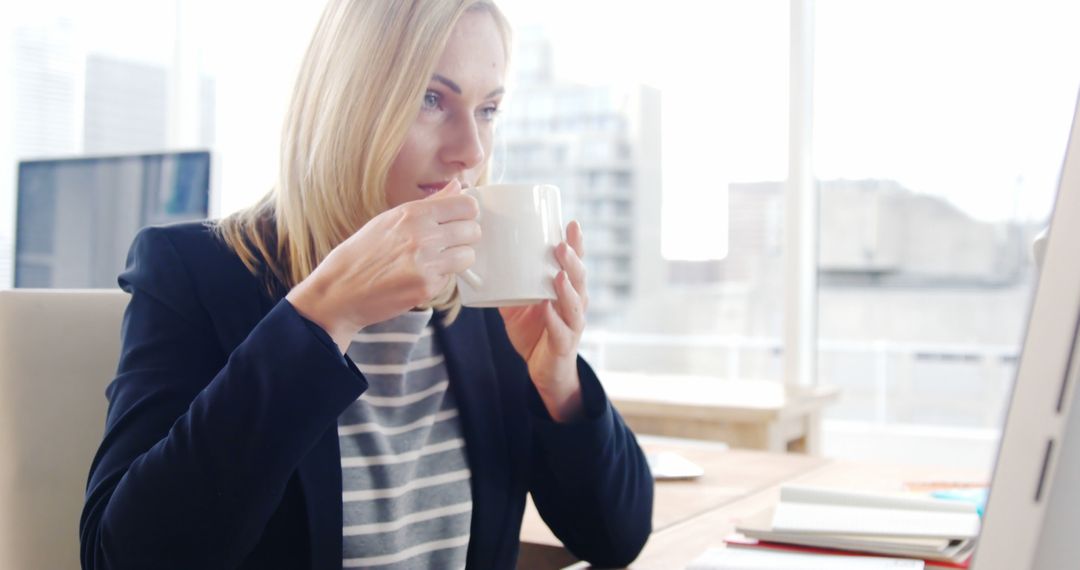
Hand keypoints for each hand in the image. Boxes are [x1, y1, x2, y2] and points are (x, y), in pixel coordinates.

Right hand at [287, 180, 479, 352]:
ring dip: (456, 260)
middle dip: (464, 237)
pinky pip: (450, 279)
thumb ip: (430, 203)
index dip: (467, 213)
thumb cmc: (362, 253)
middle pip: (473, 230)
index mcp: (413, 213)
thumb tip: (458, 186)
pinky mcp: (427, 288)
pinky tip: (418, 277)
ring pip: (468, 256)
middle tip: (447, 243)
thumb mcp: (390, 219)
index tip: (458, 220)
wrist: (340, 290)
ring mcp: (427, 263)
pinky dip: (439, 279)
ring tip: (435, 261)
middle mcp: (423, 235)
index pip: (467, 205)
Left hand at [499, 220, 588, 421]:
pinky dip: (554, 319)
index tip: (570, 223)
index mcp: (566, 290)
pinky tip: (548, 308)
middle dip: (573, 260)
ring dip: (567, 288)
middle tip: (560, 245)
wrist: (544, 370)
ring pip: (576, 303)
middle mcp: (575, 304)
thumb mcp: (516, 305)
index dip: (576, 244)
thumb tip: (481, 264)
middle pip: (580, 278)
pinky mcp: (564, 344)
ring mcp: (572, 324)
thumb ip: (505, 286)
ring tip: (559, 274)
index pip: (574, 263)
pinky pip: (562, 330)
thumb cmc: (534, 332)